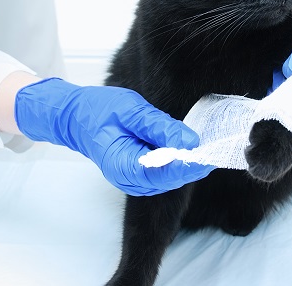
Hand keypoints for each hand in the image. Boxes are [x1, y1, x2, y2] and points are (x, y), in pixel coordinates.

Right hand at [14, 78, 213, 195]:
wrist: (76, 117)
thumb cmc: (98, 110)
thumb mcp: (131, 111)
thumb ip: (161, 127)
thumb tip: (190, 141)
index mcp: (122, 166)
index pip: (162, 174)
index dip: (187, 165)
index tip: (208, 152)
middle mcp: (129, 180)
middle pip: (169, 179)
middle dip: (192, 164)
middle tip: (215, 146)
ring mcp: (134, 181)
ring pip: (170, 178)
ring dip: (187, 163)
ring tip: (206, 144)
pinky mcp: (140, 175)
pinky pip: (164, 172)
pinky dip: (178, 161)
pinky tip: (188, 147)